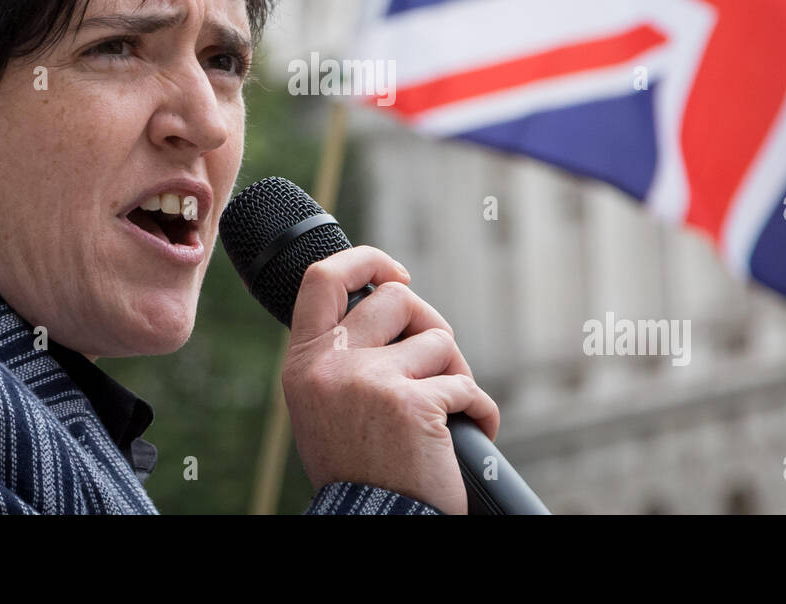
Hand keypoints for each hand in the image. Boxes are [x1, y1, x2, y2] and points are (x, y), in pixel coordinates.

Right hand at [280, 245, 499, 514]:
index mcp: (305, 363)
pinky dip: (479, 412)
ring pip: (439, 342)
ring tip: (447, 412)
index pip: (323, 278)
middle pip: (397, 299)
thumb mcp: (324, 406)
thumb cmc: (357, 470)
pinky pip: (468, 387)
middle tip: (440, 360)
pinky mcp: (415, 403)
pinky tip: (471, 433)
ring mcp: (373, 381)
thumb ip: (343, 357)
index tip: (396, 274)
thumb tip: (391, 302)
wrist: (373, 524)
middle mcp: (333, 365)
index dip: (366, 261)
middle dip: (430, 325)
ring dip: (455, 373)